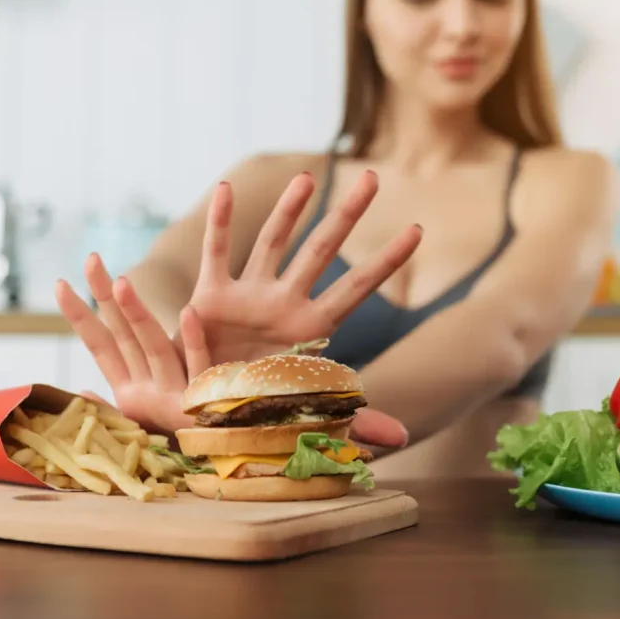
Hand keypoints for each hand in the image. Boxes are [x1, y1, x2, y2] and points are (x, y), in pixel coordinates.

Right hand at [55, 169, 420, 449]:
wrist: (202, 412)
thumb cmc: (257, 407)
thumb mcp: (307, 414)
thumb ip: (353, 421)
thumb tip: (402, 441)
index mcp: (312, 328)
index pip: (357, 287)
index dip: (387, 261)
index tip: (418, 229)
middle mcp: (284, 302)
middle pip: (321, 250)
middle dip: (346, 215)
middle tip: (372, 177)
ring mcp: (250, 295)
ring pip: (273, 241)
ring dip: (289, 210)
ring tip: (307, 177)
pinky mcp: (212, 297)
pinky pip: (218, 253)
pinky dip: (221, 222)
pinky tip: (228, 188)